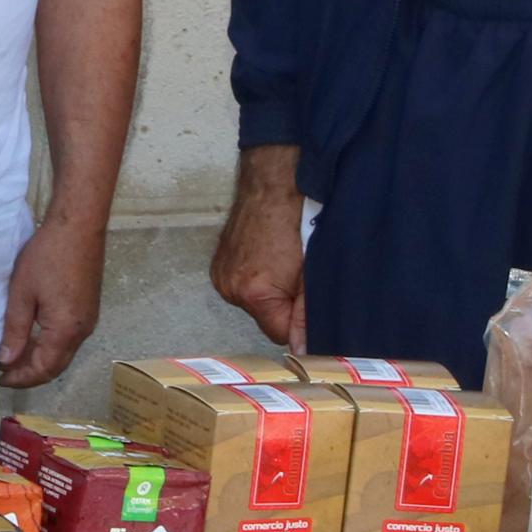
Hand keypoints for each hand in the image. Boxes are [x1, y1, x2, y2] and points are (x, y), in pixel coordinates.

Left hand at [0, 218, 105, 390]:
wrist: (79, 225)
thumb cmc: (47, 256)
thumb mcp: (22, 293)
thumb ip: (15, 330)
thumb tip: (6, 360)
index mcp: (66, 331)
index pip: (43, 369)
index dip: (21, 378)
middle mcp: (83, 331)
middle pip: (57, 365)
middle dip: (31, 372)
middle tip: (5, 371)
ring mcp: (89, 319)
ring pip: (63, 352)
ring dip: (40, 358)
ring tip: (14, 354)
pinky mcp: (89, 307)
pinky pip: (69, 337)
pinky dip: (50, 344)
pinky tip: (34, 335)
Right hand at [210, 145, 305, 345]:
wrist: (273, 180)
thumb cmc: (298, 218)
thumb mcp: (312, 273)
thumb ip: (307, 316)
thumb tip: (303, 351)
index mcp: (252, 292)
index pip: (279, 334)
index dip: (298, 320)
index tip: (307, 299)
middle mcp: (229, 286)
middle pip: (265, 317)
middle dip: (284, 304)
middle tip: (298, 272)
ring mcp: (220, 273)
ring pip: (254, 300)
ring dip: (270, 289)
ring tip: (282, 259)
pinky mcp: (218, 262)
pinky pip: (242, 283)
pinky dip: (256, 276)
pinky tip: (268, 255)